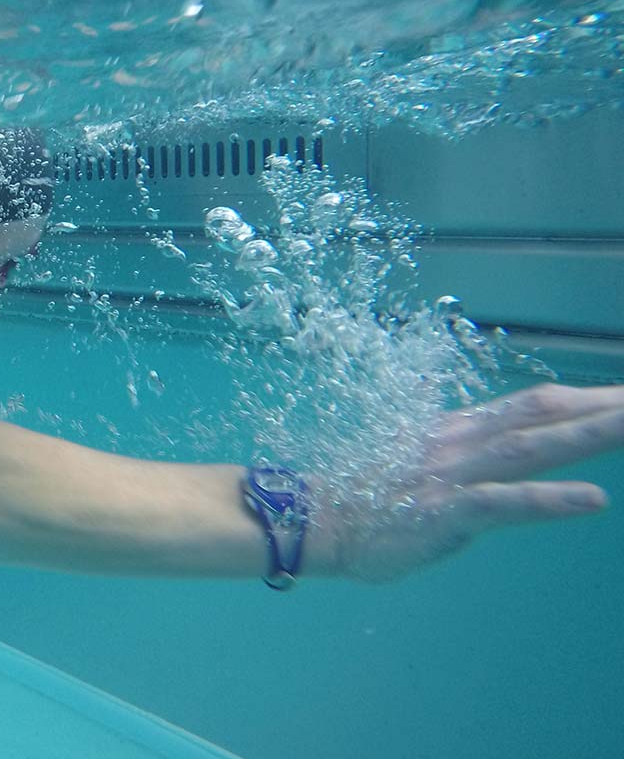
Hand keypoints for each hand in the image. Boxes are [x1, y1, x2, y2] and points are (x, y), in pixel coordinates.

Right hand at [318, 384, 622, 581]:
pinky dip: (549, 499)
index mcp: (457, 430)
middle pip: (543, 415)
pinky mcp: (444, 511)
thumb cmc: (365, 489)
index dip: (582, 397)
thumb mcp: (414, 454)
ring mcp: (453, 474)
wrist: (317, 515)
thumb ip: (454, 441)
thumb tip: (476, 424)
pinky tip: (594, 499)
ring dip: (591, 435)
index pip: (531, 406)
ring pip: (532, 448)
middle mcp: (461, 442)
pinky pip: (503, 503)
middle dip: (603, 406)